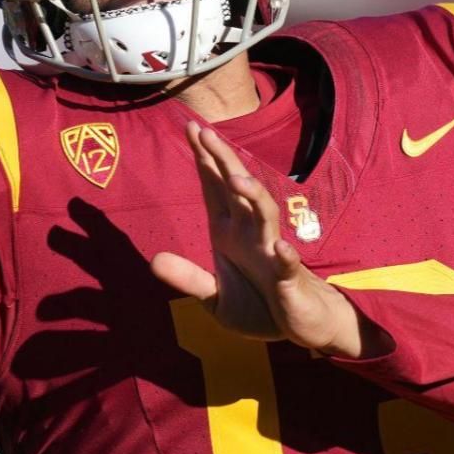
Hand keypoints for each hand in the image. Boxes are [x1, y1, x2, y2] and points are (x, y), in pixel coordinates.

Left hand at [151, 122, 383, 357]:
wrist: (300, 326)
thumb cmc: (258, 307)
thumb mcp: (215, 299)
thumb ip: (189, 279)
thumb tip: (154, 261)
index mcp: (229, 234)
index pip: (214, 189)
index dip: (204, 160)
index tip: (191, 128)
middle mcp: (251, 234)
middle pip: (237, 190)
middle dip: (223, 161)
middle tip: (205, 132)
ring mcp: (271, 253)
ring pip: (265, 216)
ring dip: (253, 197)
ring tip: (237, 179)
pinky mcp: (288, 279)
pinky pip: (287, 265)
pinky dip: (285, 256)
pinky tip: (280, 248)